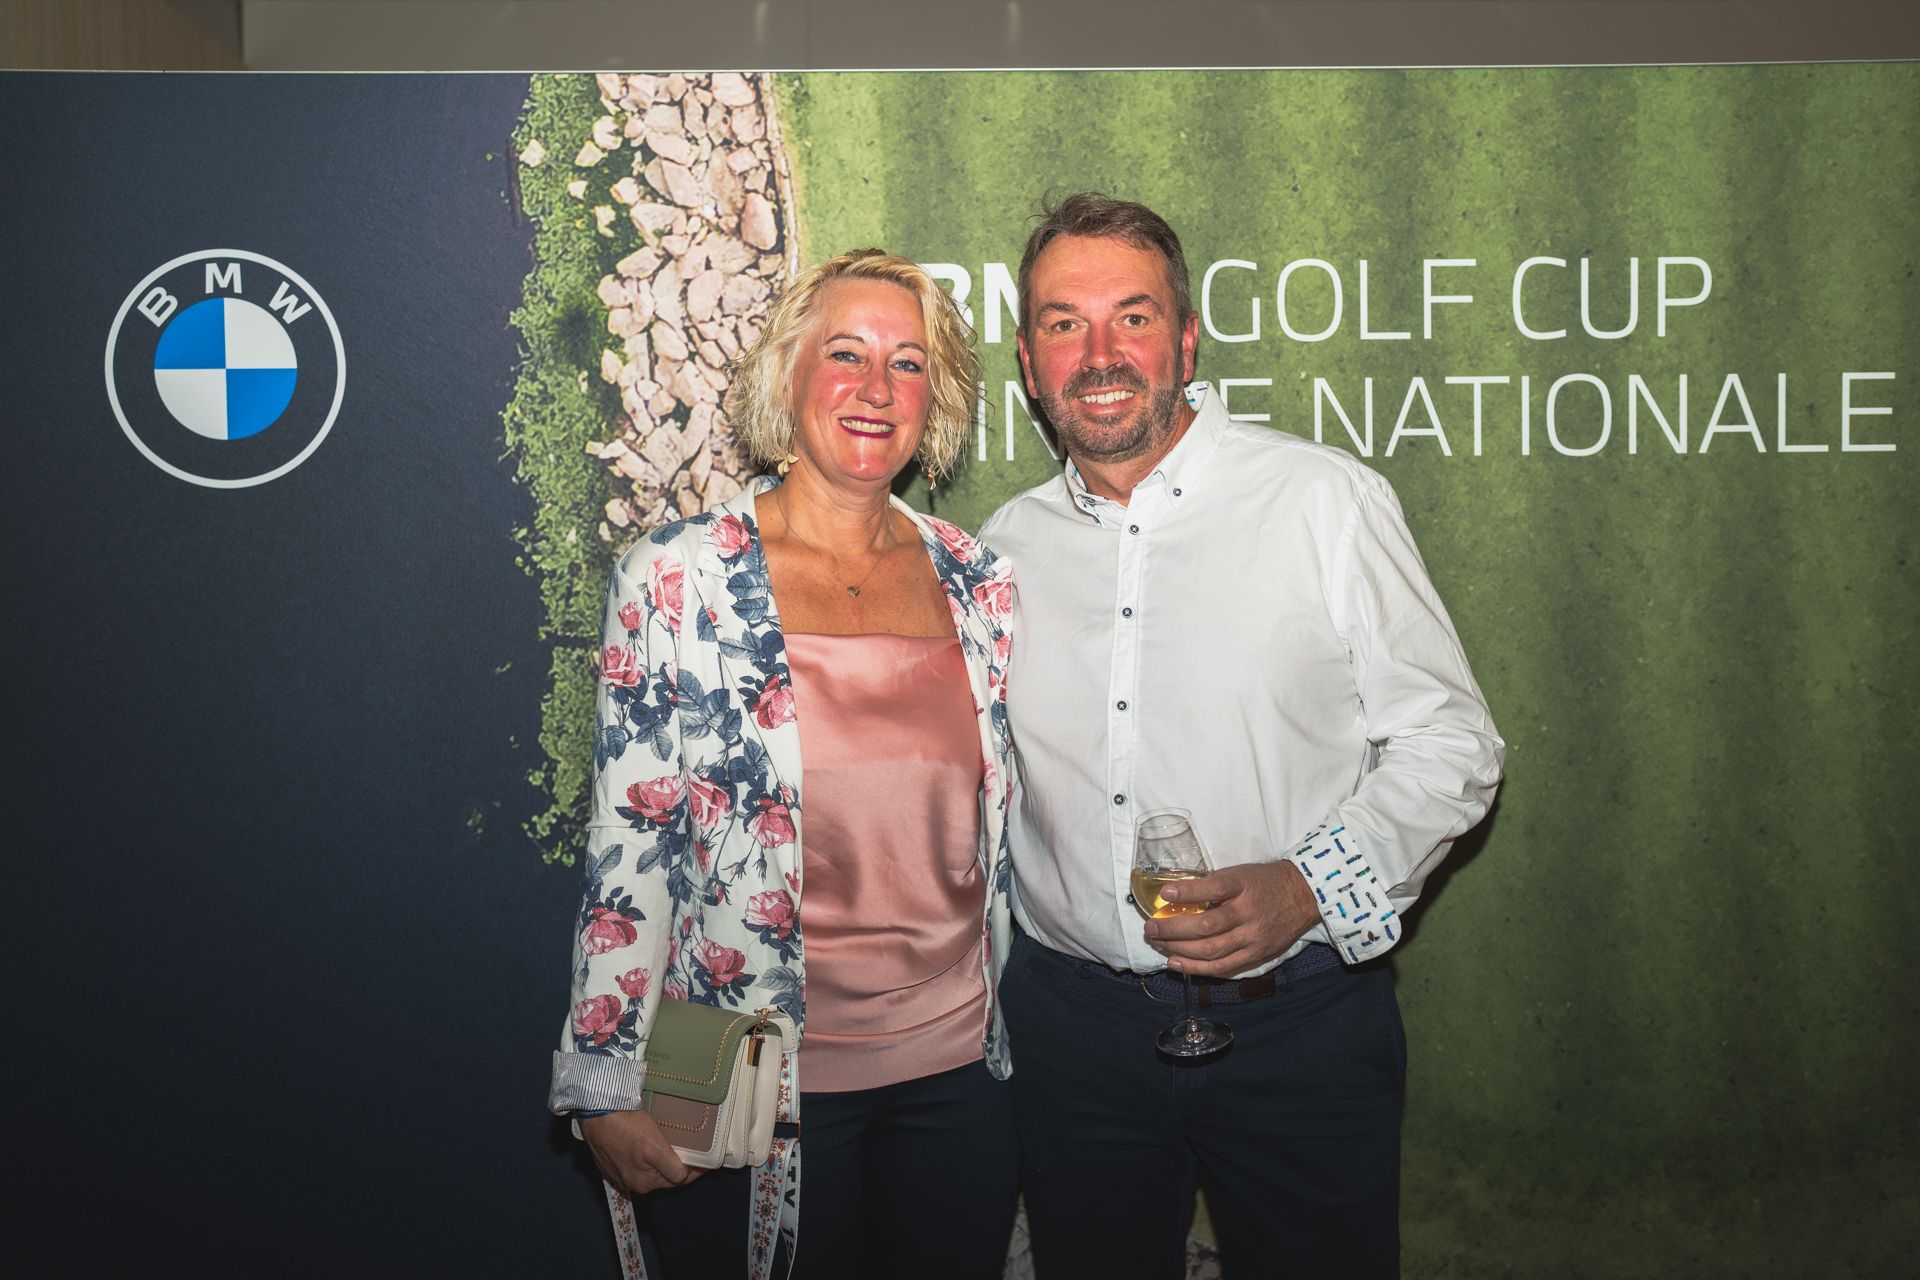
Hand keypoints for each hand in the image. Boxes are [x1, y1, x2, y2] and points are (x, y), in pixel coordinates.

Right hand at [579, 1110, 702, 1194]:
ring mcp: (617, 1171)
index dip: (694, 1170)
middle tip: (690, 1150)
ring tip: (669, 1144)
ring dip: (659, 1160)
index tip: (705, 1162)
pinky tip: (645, 1141)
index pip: (678, 1180)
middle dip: (676, 1165)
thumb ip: (672, 1168)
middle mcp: (630, 1182)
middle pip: (663, 1175)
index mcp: (644, 1183)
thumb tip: (684, 1177)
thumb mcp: (656, 1149)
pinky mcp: (608, 1159)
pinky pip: (632, 1160)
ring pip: (648, 1168)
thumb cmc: (625, 1127)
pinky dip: (641, 1155)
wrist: (597, 1110)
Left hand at [1144, 860, 1320, 977]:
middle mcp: (1248, 913)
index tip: (1165, 893)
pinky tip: (1175, 962)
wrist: (1302, 896)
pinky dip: (1195, 967)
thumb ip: (1213, 884)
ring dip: (1178, 949)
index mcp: (1243, 885)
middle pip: (1206, 926)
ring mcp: (1252, 937)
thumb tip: (1176, 895)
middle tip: (1150, 927)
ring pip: (1210, 950)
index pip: (1214, 889)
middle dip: (1172, 929)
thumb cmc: (1264, 882)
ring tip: (1157, 943)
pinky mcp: (1256, 955)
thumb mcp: (1240, 873)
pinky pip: (1222, 967)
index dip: (1188, 892)